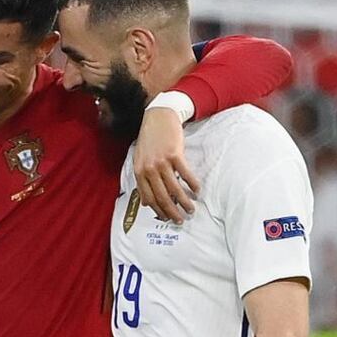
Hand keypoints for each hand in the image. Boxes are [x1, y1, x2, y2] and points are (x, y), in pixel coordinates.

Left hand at [134, 107, 200, 223]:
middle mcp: (149, 169)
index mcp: (139, 172)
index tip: (167, 219)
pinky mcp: (174, 154)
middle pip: (162, 197)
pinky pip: (185, 174)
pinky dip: (192, 184)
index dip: (159, 211)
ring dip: (184, 202)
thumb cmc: (149, 139)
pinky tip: (197, 190)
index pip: (149, 198)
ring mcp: (161, 162)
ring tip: (191, 208)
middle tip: (181, 220)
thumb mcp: (139, 160)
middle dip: (173, 212)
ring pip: (174, 189)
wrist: (158, 117)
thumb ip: (142, 181)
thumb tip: (144, 203)